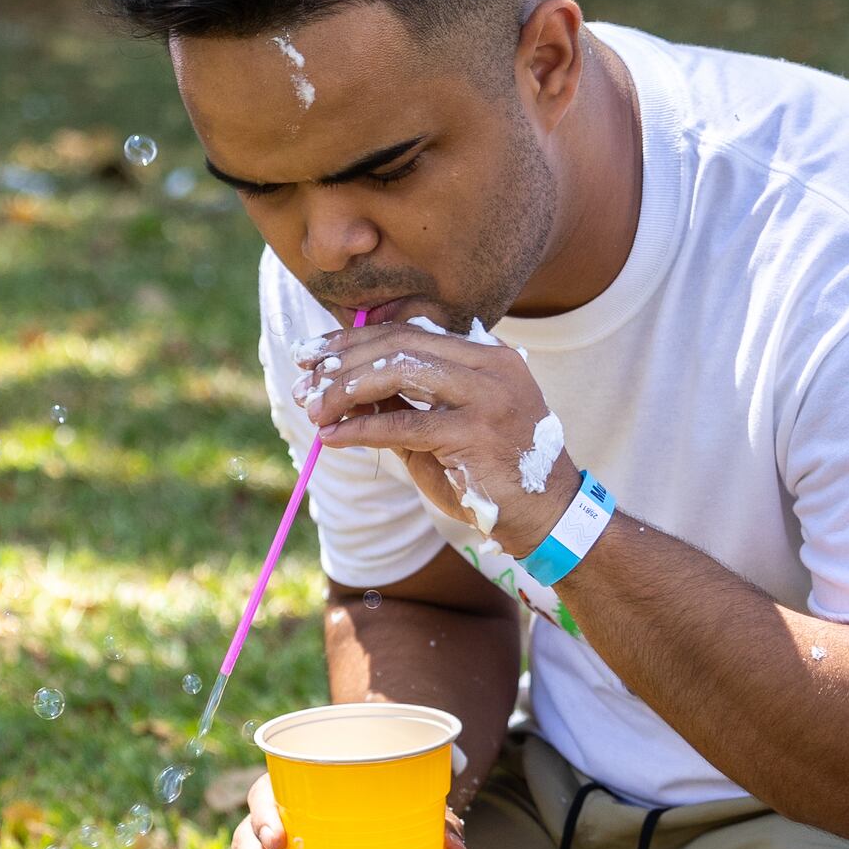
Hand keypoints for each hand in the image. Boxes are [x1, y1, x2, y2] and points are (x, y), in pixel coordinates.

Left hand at [291, 319, 581, 555]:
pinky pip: (403, 424)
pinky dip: (360, 428)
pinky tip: (331, 437)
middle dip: (341, 362)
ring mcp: (487, 395)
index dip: (353, 341)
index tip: (312, 356)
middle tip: (304, 385)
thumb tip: (340, 389)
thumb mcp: (438, 430)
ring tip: (313, 411)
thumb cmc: (488, 474)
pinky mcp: (476, 432)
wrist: (545, 516)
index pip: (406, 331)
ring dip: (345, 390)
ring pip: (398, 373)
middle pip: (398, 345)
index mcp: (484, 354)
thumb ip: (399, 404)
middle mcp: (489, 364)